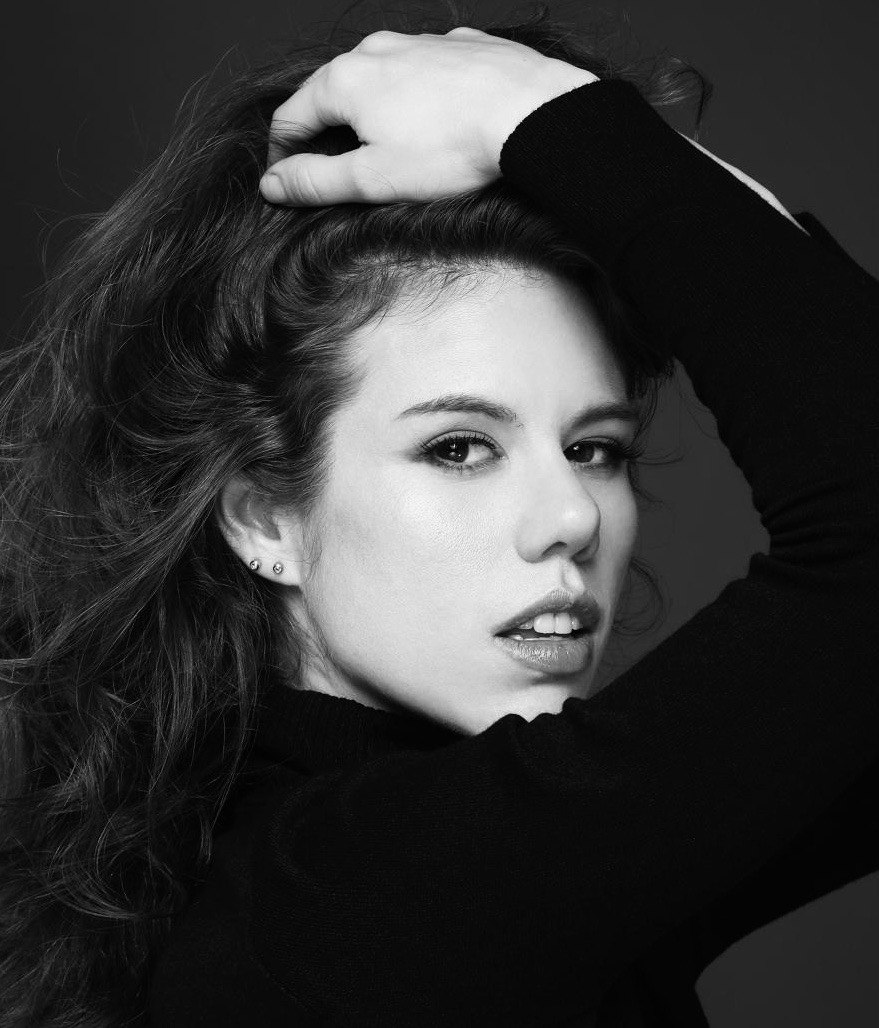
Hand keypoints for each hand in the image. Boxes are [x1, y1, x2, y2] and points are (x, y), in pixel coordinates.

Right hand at [260, 27, 596, 205]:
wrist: (528, 113)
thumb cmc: (451, 149)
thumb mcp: (373, 179)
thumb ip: (316, 182)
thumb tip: (274, 184)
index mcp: (344, 80)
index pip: (289, 118)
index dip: (282, 158)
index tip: (287, 186)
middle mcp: (376, 49)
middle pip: (332, 94)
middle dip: (326, 134)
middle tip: (336, 175)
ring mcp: (420, 42)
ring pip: (379, 78)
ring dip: (372, 113)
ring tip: (389, 151)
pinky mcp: (460, 47)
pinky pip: (424, 72)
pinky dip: (416, 97)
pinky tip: (435, 124)